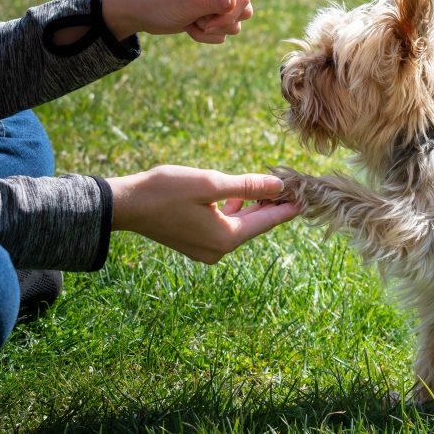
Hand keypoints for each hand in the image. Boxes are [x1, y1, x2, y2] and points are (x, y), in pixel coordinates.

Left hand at [102, 0, 253, 43]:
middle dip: (220, 23)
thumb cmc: (157, 2)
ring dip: (213, 29)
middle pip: (244, 9)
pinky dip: (208, 33)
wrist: (138, 10)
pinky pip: (226, 28)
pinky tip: (191, 25)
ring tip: (191, 22)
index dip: (228, 14)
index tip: (206, 23)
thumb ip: (213, 2)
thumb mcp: (185, 4)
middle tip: (198, 22)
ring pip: (236, 21)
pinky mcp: (217, 6)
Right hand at [107, 166, 299, 263]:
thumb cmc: (165, 191)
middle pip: (255, 225)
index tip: (308, 196)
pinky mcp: (194, 243)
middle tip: (291, 187)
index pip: (267, 222)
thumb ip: (247, 186)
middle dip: (272, 206)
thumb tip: (278, 187)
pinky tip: (238, 197)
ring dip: (253, 207)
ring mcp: (206, 250)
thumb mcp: (210, 183)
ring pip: (240, 226)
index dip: (288, 207)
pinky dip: (234, 212)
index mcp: (226, 238)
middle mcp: (219, 250)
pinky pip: (224, 228)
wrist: (125, 206)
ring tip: (270, 188)